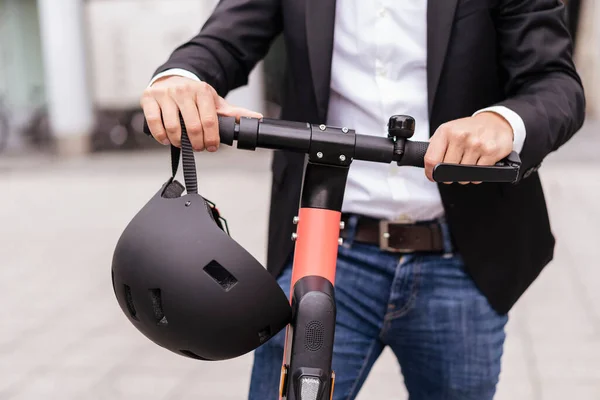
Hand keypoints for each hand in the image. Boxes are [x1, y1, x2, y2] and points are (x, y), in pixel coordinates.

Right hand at [140, 76, 262, 150]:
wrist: (171, 79)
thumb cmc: (194, 95)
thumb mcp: (214, 101)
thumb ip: (233, 112)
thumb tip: (257, 118)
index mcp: (202, 91)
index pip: (209, 121)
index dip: (211, 139)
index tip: (212, 147)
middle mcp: (182, 90)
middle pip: (192, 126)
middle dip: (197, 143)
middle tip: (199, 148)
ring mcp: (164, 94)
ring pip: (172, 126)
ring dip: (179, 142)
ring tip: (183, 145)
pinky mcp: (148, 98)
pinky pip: (153, 122)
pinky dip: (160, 136)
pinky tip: (167, 140)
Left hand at [424, 112, 513, 183]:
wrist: (495, 122)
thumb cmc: (469, 129)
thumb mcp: (448, 131)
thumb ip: (435, 146)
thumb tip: (426, 165)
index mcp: (446, 131)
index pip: (431, 159)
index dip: (430, 172)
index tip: (432, 176)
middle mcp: (460, 136)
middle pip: (446, 169)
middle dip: (448, 175)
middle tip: (452, 170)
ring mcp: (476, 144)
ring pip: (463, 174)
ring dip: (463, 176)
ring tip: (467, 165)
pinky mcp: (490, 152)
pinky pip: (478, 174)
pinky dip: (476, 176)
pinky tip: (477, 165)